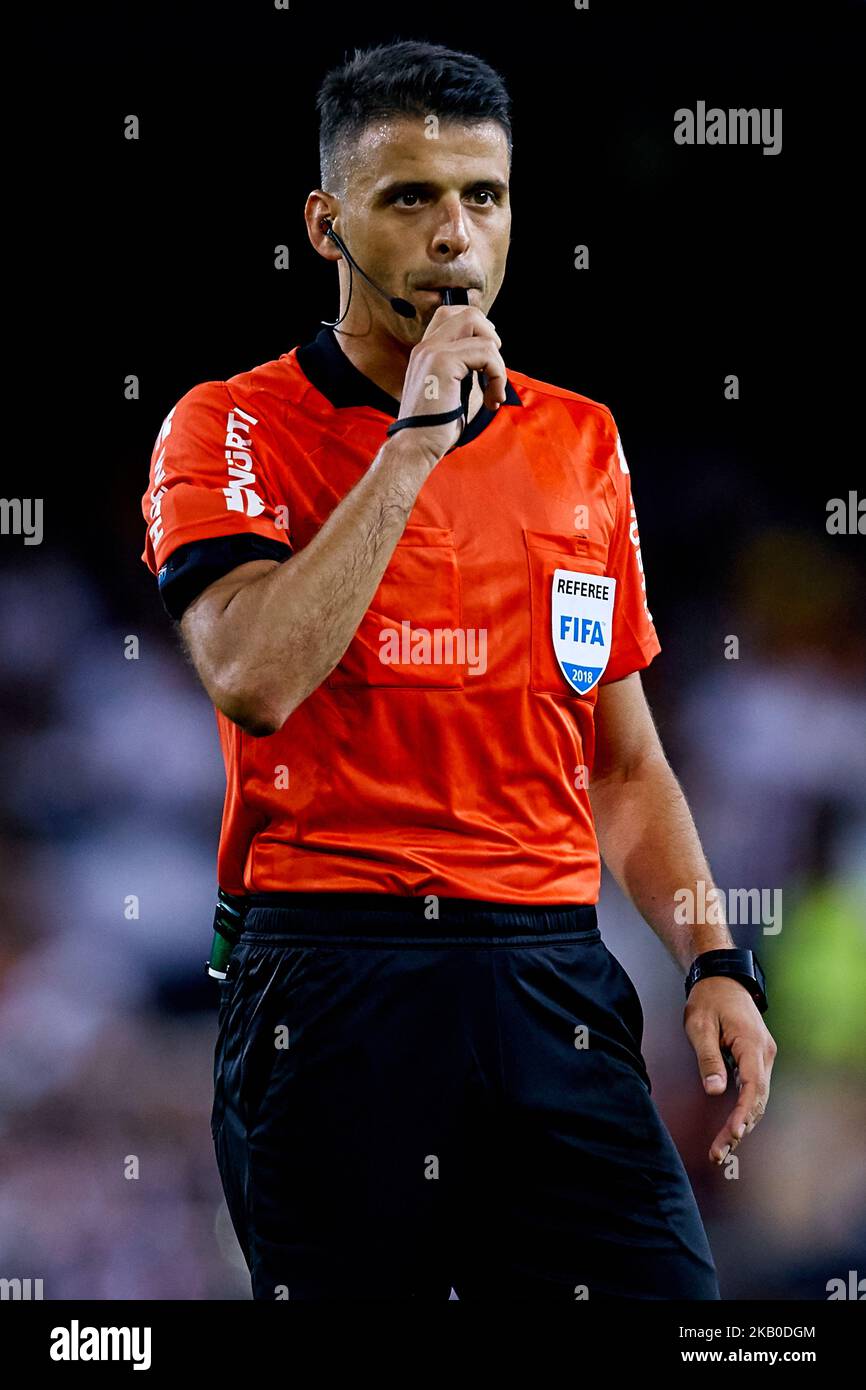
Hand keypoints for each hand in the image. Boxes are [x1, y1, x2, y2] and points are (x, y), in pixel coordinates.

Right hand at [395, 302, 506, 465]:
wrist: (416, 445)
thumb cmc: (435, 427)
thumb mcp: (455, 391)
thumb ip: (468, 370)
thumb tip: (493, 361)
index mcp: (426, 351)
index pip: (451, 315)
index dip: (478, 327)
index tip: (488, 357)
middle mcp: (426, 346)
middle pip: (467, 313)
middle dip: (491, 335)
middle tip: (494, 367)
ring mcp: (433, 351)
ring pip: (481, 331)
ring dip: (498, 364)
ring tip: (494, 393)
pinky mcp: (443, 362)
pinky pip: (486, 353)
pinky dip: (497, 376)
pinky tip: (491, 401)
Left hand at [683, 975, 776, 1164]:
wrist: (721, 979)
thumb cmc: (708, 1000)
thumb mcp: (700, 1026)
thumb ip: (708, 1058)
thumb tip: (714, 1091)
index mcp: (751, 1043)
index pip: (753, 1086)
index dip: (744, 1113)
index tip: (734, 1134)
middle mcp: (764, 1053)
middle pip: (758, 1098)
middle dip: (740, 1128)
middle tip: (718, 1154)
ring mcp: (764, 1056)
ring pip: (758, 1097)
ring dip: (743, 1123)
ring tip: (722, 1149)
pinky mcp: (758, 1058)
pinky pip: (755, 1089)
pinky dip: (745, 1110)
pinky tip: (732, 1128)